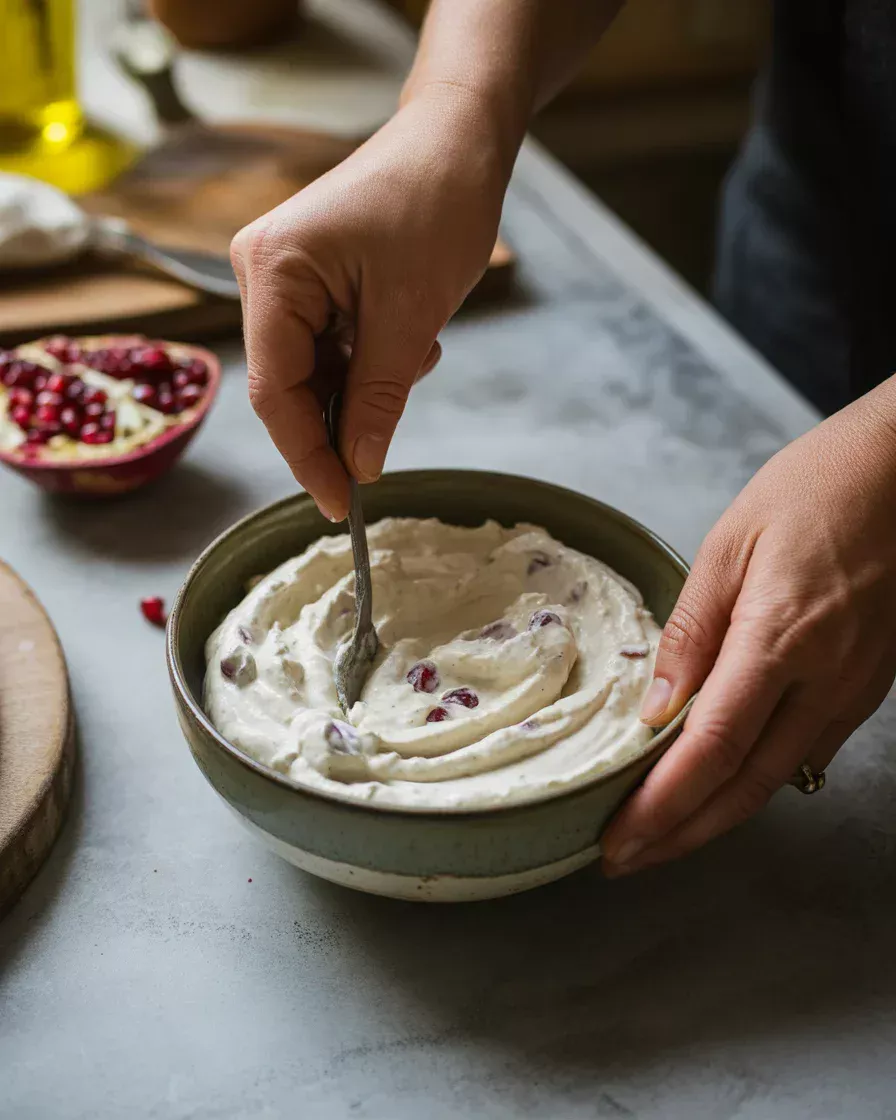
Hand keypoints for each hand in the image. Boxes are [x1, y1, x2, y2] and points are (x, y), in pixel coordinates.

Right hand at [230, 87, 508, 520]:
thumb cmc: (438, 205)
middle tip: (380, 461)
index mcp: (274, 271)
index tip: (342, 505)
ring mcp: (281, 273)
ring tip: (416, 355)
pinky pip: (326, 345)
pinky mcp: (307, 277)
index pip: (276, 390)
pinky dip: (366, 360)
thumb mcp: (412, 317)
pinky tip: (407, 339)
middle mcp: (261, 271)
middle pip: (287, 383)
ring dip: (363, 386)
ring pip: (311, 369)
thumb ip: (379, 398)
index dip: (308, 456)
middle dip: (338, 422)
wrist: (458, 139)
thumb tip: (360, 467)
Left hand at [601, 382, 895, 875]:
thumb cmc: (813, 490)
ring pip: (777, 779)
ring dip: (715, 819)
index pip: (710, 749)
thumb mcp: (729, 545)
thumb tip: (656, 710)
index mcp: (780, 639)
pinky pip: (805, 751)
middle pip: (744, 786)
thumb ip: (690, 633)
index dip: (661, 806)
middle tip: (624, 860)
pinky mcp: (868, 687)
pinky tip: (718, 788)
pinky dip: (754, 782)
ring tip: (659, 837)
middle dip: (680, 835)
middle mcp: (825, 680)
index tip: (617, 839)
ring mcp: (854, 689)